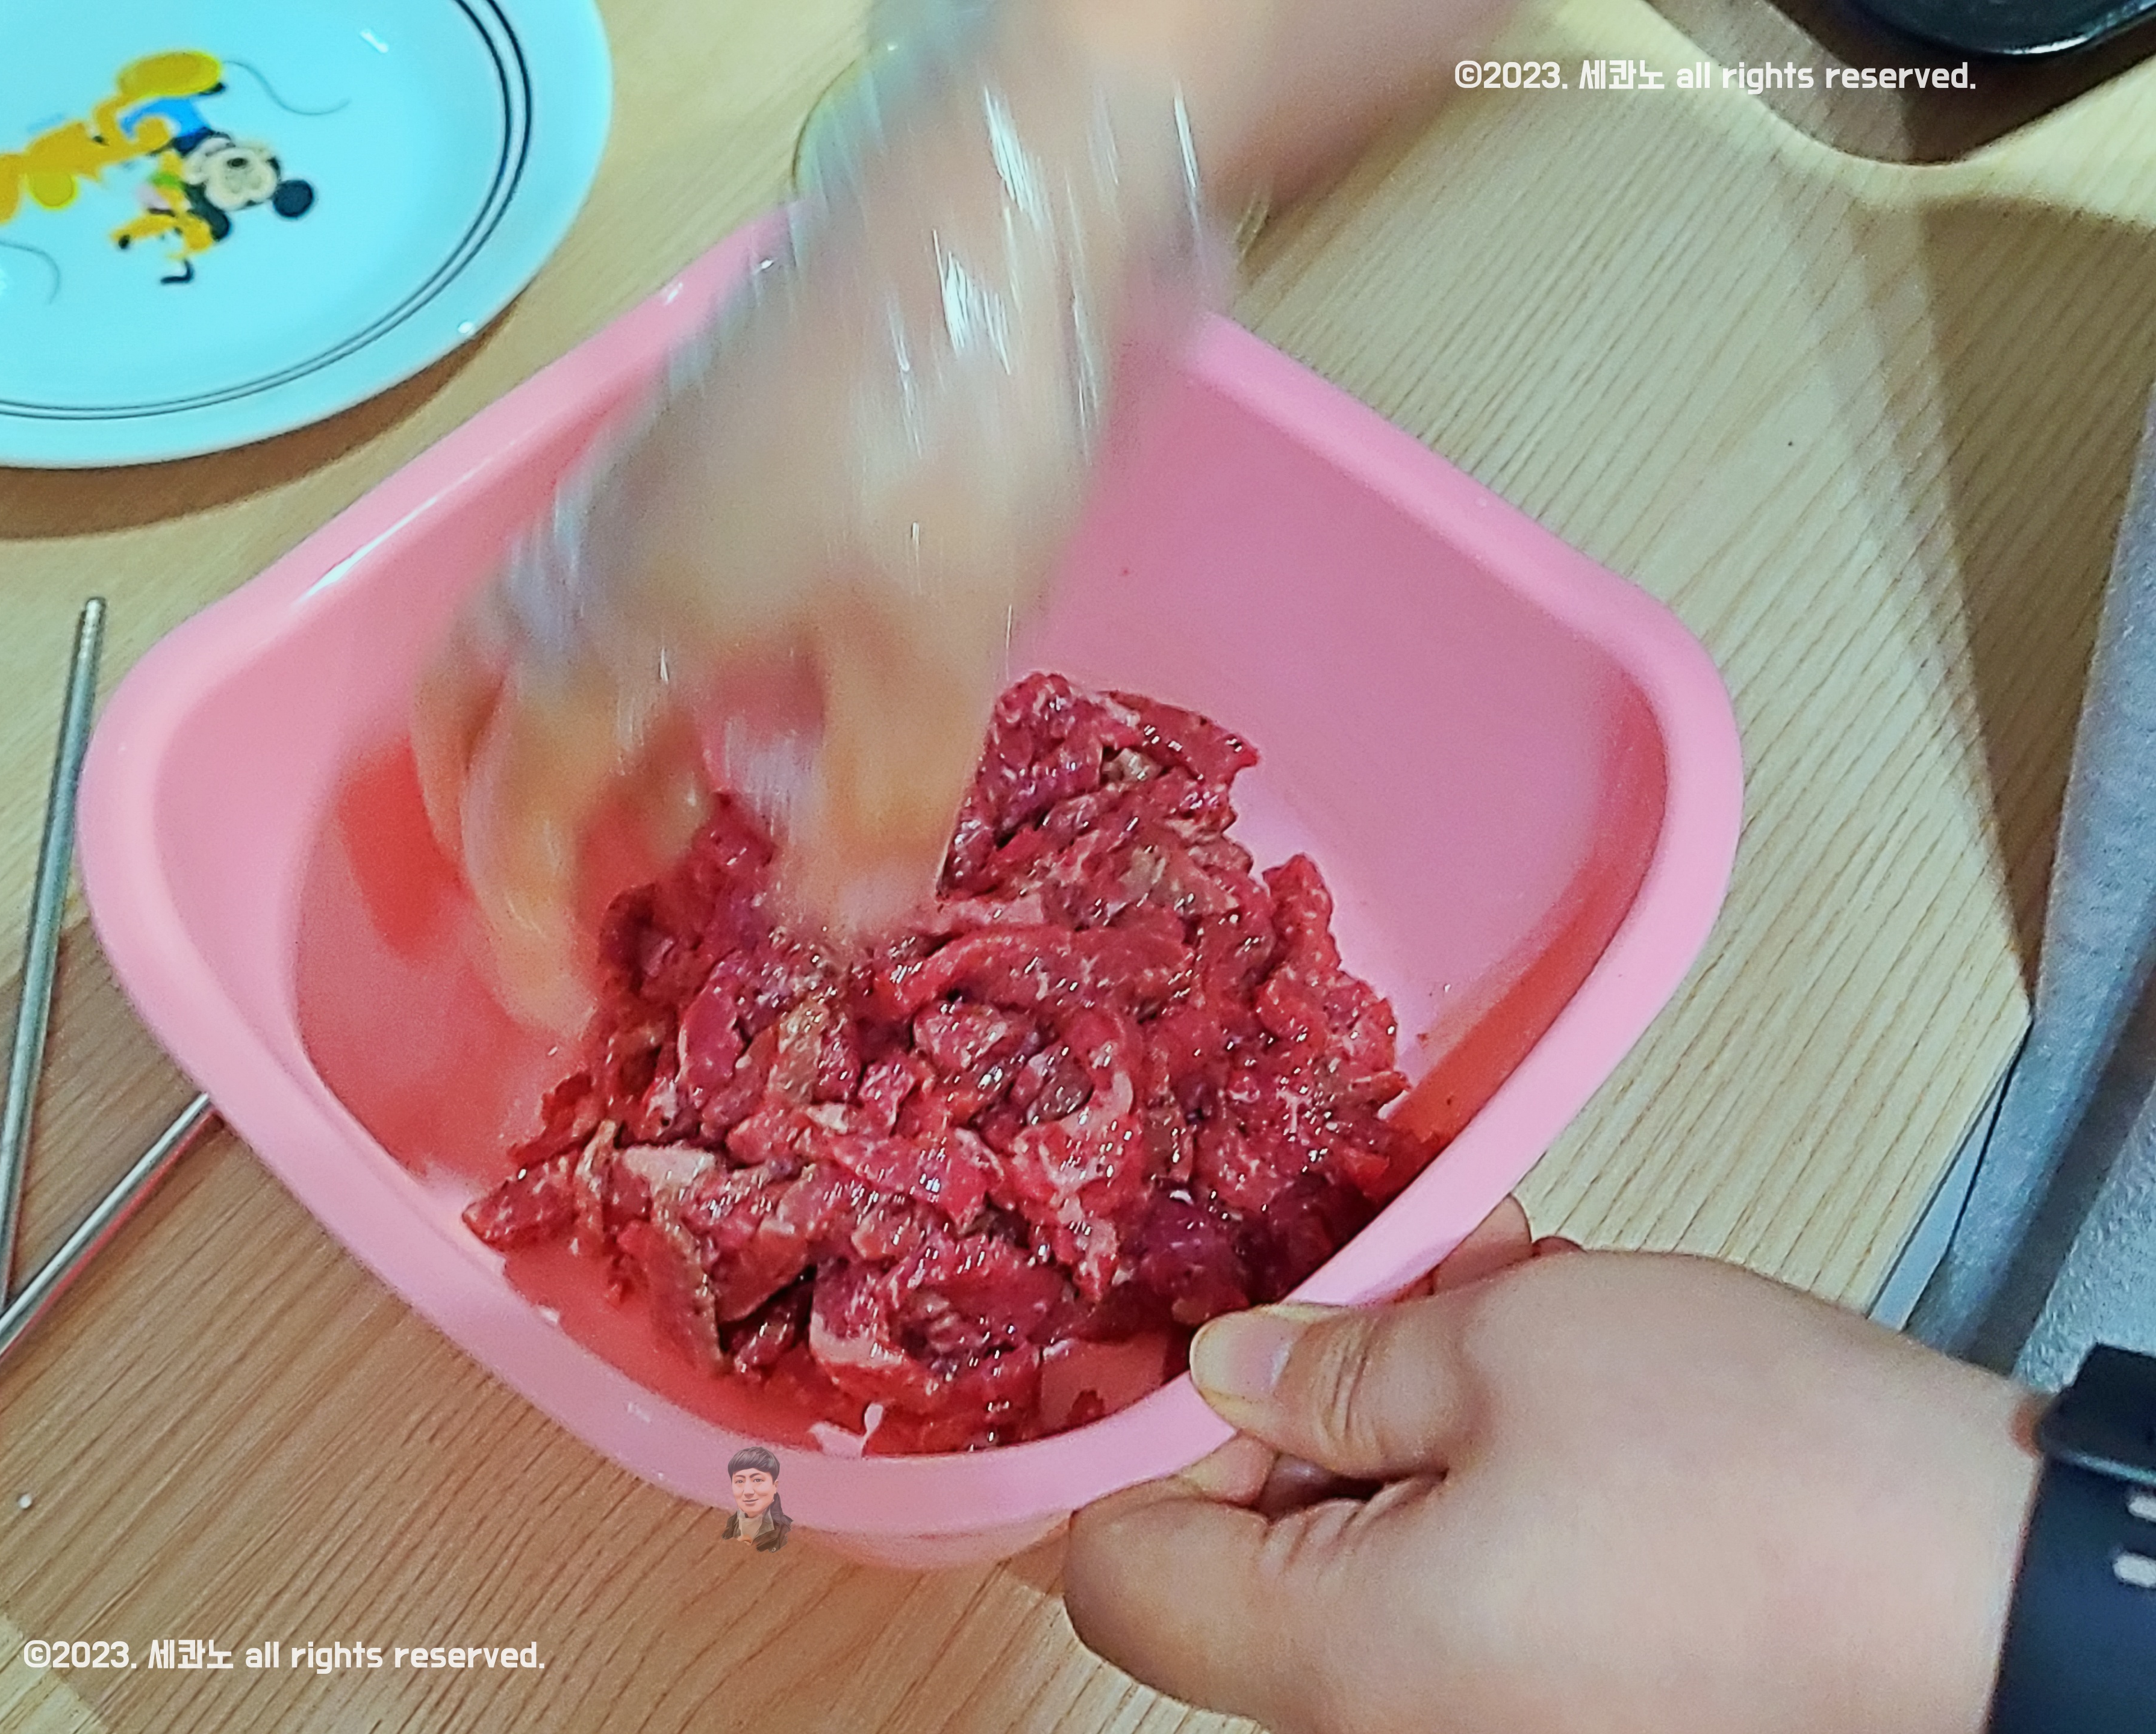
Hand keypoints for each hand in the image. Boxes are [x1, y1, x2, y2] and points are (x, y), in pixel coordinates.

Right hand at [410, 1, 1213, 1029]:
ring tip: (662, 836)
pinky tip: (736, 711)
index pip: (513, 805)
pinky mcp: (695, 455)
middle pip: (472, 716)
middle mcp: (593, 558)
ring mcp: (636, 494)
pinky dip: (630, 684)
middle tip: (578, 917)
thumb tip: (832, 933)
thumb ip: (879, 807)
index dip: (520, 923)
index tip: (563, 1015)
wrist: (985, 222)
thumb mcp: (936, 654)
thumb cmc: (950, 438)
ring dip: (565, 757)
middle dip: (497, 832)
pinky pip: (609, 598)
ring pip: (535, 651)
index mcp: (618, 624)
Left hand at [1065, 1224, 2040, 1733]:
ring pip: (1369, 1528)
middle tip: (1376, 1264)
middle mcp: (1391, 1715)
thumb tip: (1225, 1370)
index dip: (1118, 1440)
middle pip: (1245, 1548)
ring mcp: (1487, 1707)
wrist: (1995, 1590)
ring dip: (1406, 1390)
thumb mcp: (1507, 1351)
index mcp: (1336, 1659)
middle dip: (1295, 1382)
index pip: (1119, 1574)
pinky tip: (1548, 1332)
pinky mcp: (1571, 1683)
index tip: (1162, 1325)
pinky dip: (1480, 1445)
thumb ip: (1330, 1365)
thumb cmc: (1749, 1474)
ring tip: (1496, 1274)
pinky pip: (1464, 1556)